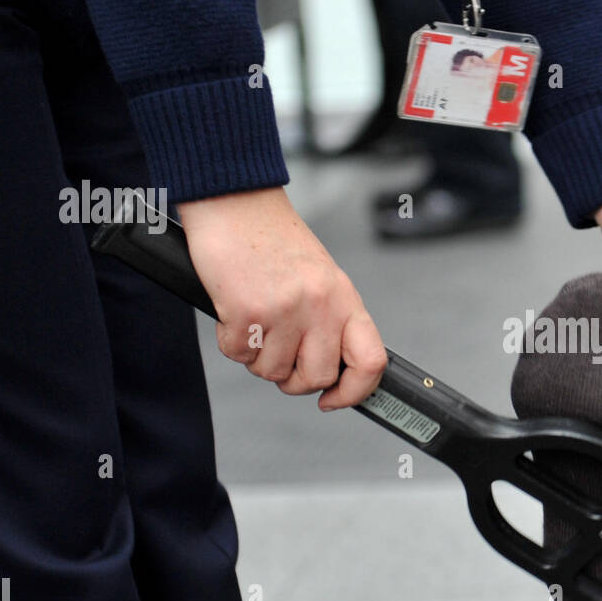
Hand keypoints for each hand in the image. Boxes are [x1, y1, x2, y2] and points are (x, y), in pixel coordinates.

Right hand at [178, 187, 385, 409]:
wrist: (234, 200)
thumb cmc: (273, 239)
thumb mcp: (320, 277)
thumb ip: (331, 321)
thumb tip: (330, 370)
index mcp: (345, 298)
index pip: (371, 361)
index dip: (355, 392)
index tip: (333, 400)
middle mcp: (321, 306)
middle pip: (316, 377)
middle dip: (291, 377)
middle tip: (277, 354)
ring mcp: (285, 310)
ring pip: (271, 372)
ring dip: (256, 356)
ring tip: (253, 320)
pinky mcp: (247, 311)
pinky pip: (237, 354)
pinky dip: (230, 340)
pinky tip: (233, 310)